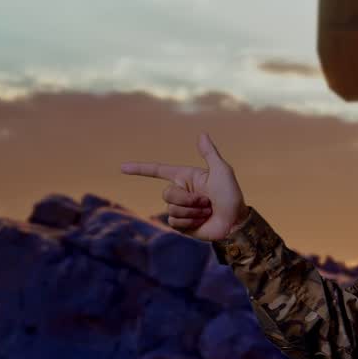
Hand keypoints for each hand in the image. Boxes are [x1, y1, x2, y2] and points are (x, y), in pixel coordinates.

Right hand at [119, 132, 248, 241]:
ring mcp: (180, 209)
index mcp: (186, 177)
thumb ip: (209, 154)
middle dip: (189, 199)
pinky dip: (190, 222)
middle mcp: (181, 192)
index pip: (159, 171)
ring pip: (171, 208)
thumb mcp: (222, 171)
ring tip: (207, 211)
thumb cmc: (231, 195)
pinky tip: (202, 221)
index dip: (140, 169)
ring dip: (193, 211)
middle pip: (167, 193)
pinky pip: (174, 221)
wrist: (235, 222)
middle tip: (207, 201)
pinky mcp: (181, 224)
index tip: (122, 168)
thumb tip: (202, 134)